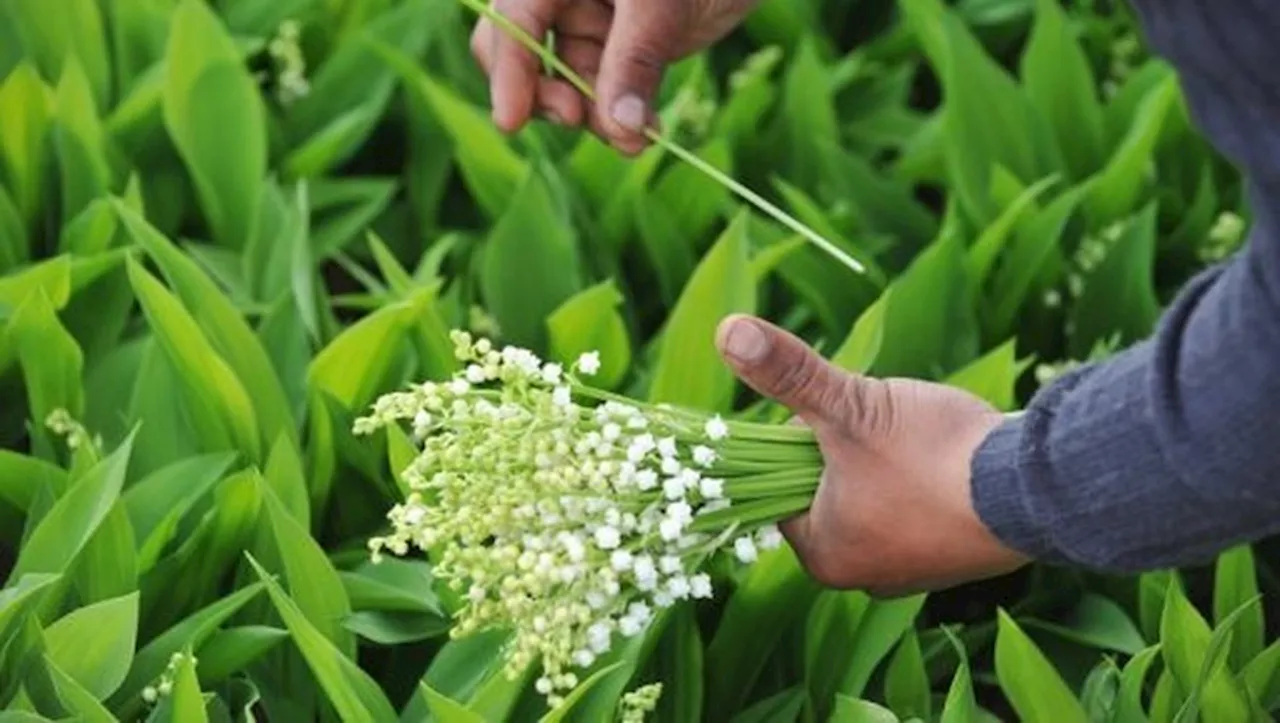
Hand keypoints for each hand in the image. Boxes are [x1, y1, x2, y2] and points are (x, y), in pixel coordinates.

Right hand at [470, 0, 759, 153]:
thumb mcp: (664, 6)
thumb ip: (635, 62)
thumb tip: (618, 128)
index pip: (514, 18)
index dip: (508, 70)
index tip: (510, 121)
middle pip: (523, 55)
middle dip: (547, 96)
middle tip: (578, 119)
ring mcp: (590, 23)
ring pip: (568, 85)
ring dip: (596, 119)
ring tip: (636, 141)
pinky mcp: (620, 50)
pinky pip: (605, 94)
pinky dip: (621, 118)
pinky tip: (646, 133)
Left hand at [714, 315, 1031, 596]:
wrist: (1037, 488)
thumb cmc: (932, 455)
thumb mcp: (849, 406)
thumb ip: (788, 372)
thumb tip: (726, 331)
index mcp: (823, 557)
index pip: (782, 486)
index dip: (805, 439)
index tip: (838, 417)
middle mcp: (865, 576)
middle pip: (829, 489)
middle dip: (850, 448)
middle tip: (884, 426)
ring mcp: (916, 571)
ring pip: (878, 493)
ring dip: (891, 459)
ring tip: (922, 442)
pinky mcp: (957, 556)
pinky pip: (922, 505)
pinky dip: (929, 477)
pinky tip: (950, 458)